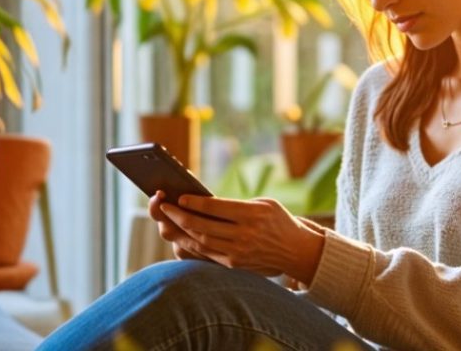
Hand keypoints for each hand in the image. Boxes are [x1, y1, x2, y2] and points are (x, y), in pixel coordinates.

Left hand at [156, 194, 326, 283]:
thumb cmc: (278, 221)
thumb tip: (203, 203)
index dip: (193, 202)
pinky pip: (207, 253)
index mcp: (252, 214)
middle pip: (202, 226)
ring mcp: (238, 252)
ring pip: (201, 241)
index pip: (215, 208)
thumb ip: (236, 205)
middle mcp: (244, 234)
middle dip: (179, 215)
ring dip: (181, 230)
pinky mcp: (235, 264)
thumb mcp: (264, 204)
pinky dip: (192, 244)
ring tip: (169, 220)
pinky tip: (182, 234)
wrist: (296, 251)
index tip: (179, 196)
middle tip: (164, 206)